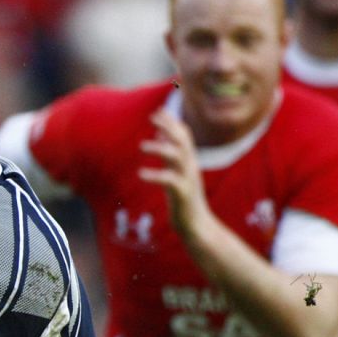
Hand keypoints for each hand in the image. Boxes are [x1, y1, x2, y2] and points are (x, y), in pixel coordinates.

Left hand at [138, 108, 212, 237]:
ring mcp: (188, 179)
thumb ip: (169, 156)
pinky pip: (170, 180)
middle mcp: (190, 167)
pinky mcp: (183, 194)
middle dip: (169, 126)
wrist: (196, 226)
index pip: (184, 135)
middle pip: (183, 140)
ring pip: (178, 157)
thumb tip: (161, 136)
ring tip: (141, 146)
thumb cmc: (183, 200)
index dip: (172, 122)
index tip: (158, 110)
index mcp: (189, 161)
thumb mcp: (175, 173)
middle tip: (151, 116)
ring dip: (160, 148)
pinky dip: (156, 175)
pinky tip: (141, 174)